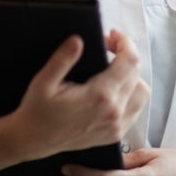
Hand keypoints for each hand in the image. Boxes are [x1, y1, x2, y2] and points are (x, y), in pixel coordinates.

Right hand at [7, 30, 148, 160]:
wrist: (33, 141)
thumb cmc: (37, 110)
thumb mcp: (43, 82)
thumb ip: (62, 59)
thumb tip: (78, 40)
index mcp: (100, 96)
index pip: (130, 61)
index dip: (125, 42)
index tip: (112, 34)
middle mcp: (114, 112)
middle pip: (137, 73)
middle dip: (126, 54)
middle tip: (108, 46)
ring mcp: (117, 126)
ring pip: (142, 92)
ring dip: (133, 75)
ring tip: (114, 66)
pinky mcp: (115, 135)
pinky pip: (136, 109)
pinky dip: (132, 94)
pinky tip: (115, 87)